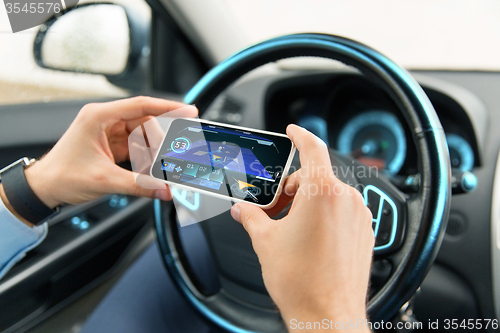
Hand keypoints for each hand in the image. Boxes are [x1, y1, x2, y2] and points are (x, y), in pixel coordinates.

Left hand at [23, 97, 196, 208]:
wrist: (43, 188)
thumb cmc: (61, 175)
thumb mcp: (104, 180)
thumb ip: (139, 185)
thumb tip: (164, 189)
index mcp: (99, 117)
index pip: (141, 105)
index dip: (168, 107)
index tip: (188, 110)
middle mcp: (104, 120)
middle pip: (145, 122)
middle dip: (160, 140)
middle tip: (172, 155)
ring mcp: (108, 132)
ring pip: (142, 135)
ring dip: (152, 151)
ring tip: (157, 167)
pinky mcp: (111, 144)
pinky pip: (136, 146)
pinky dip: (145, 157)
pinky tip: (148, 169)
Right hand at [231, 124, 373, 330]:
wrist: (327, 316)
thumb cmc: (302, 282)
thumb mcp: (266, 241)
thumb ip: (252, 217)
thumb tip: (243, 210)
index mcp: (322, 193)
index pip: (313, 149)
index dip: (301, 135)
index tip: (294, 131)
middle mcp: (345, 200)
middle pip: (315, 176)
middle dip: (292, 188)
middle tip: (274, 209)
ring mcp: (359, 216)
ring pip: (329, 195)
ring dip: (308, 203)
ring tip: (291, 228)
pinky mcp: (365, 232)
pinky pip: (342, 211)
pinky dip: (324, 215)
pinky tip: (310, 237)